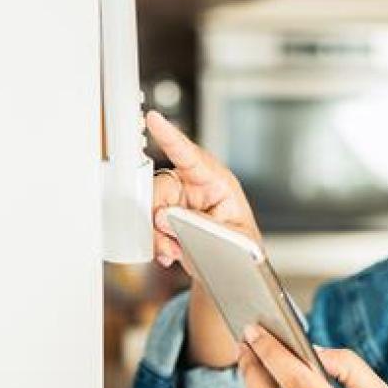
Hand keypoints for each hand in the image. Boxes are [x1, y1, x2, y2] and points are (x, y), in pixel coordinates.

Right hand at [145, 109, 262, 272]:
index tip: (154, 119)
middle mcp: (193, 186)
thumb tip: (163, 216)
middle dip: (157, 214)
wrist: (234, 268)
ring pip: (149, 208)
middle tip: (168, 238)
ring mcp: (178, 201)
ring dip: (156, 234)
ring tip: (175, 251)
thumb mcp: (231, 238)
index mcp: (217, 182)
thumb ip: (200, 225)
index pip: (191, 155)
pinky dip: (154, 242)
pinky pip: (147, 224)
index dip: (171, 137)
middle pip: (160, 187)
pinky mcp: (167, 216)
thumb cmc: (240, 246)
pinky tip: (170, 252)